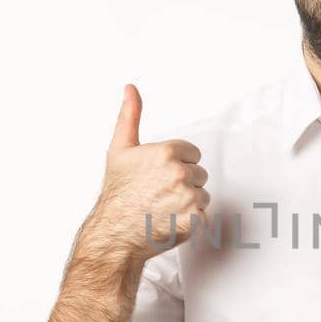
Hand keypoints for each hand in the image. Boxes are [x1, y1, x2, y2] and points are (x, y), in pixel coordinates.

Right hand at [79, 84, 209, 264]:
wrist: (115, 232)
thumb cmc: (117, 192)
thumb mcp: (120, 149)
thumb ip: (130, 116)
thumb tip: (130, 88)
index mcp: (167, 152)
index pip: (192, 154)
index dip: (177, 165)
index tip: (158, 177)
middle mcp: (180, 173)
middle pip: (199, 174)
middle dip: (184, 184)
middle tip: (159, 194)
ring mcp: (189, 198)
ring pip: (203, 195)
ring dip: (189, 204)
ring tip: (164, 209)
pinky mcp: (196, 220)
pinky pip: (205, 217)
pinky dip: (192, 223)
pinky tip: (171, 222)